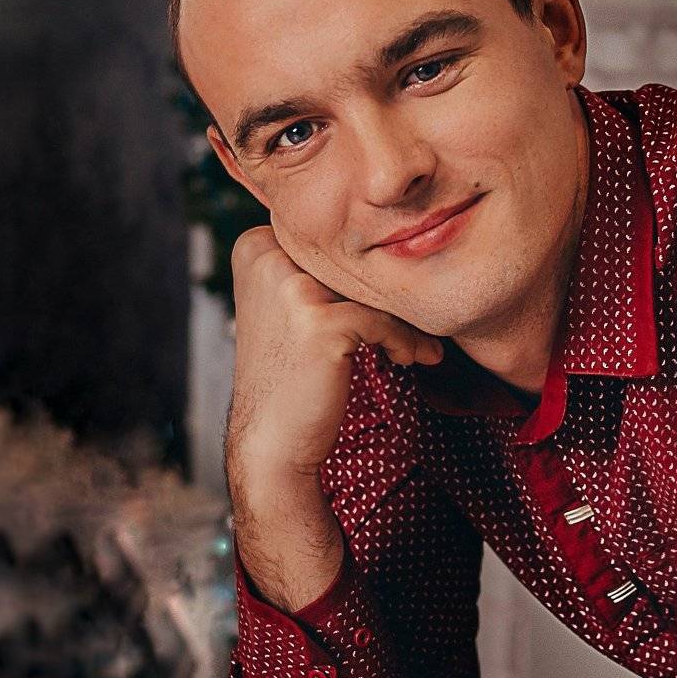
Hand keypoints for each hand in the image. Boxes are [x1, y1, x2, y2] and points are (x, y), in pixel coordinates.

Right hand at [225, 223, 444, 488]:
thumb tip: (393, 236)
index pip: (333, 247)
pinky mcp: (319, 320)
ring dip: (406, 321)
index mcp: (256, 244)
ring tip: (417, 347)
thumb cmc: (290, 374)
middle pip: (354, 265)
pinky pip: (383, 320)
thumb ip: (320, 267)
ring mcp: (290, 286)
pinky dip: (404, 341)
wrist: (271, 441)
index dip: (367, 277)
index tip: (392, 306)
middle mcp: (266, 256)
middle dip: (391, 297)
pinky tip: (410, 359)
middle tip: (420, 328)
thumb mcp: (290, 306)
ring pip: (373, 290)